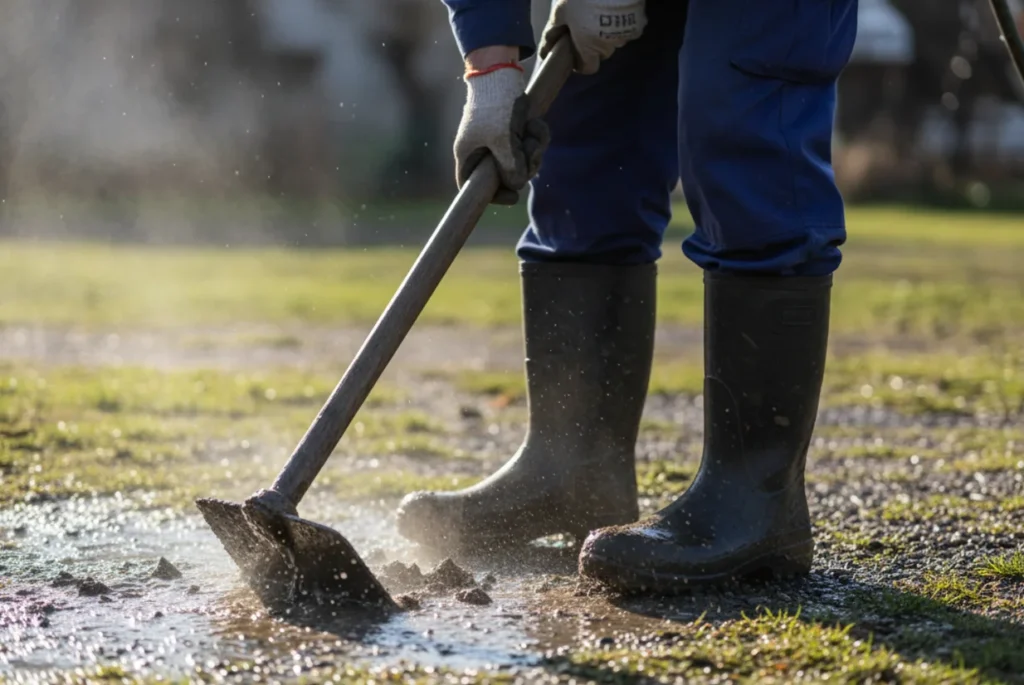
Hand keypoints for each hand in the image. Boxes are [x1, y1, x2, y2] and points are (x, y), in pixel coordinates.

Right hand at [454, 49, 549, 204]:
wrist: (500, 69)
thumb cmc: (494, 104)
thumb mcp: (502, 139)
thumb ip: (509, 166)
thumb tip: (518, 185)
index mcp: (469, 154)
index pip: (471, 186)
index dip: (491, 195)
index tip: (513, 196)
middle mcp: (481, 150)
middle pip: (504, 176)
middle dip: (524, 166)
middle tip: (531, 154)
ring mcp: (498, 140)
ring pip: (521, 160)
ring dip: (534, 148)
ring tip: (533, 130)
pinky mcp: (513, 130)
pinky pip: (528, 144)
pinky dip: (536, 136)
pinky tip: (536, 124)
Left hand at [539, 0, 645, 74]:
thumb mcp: (560, 11)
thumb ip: (553, 33)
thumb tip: (545, 52)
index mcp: (589, 47)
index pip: (588, 69)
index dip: (580, 63)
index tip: (575, 52)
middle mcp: (609, 46)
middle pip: (601, 54)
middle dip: (593, 45)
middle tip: (586, 26)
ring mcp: (626, 35)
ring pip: (614, 40)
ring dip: (608, 32)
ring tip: (601, 13)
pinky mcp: (639, 23)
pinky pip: (629, 28)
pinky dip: (623, 22)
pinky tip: (616, 9)